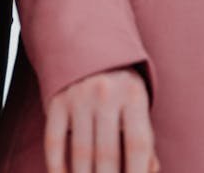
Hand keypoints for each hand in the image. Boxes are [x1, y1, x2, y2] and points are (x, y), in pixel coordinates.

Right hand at [44, 68, 158, 172]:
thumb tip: (149, 171)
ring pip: (81, 153)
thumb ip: (144, 139)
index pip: (138, 145)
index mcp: (134, 95)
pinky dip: (58, 167)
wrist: (88, 43)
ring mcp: (78, 97)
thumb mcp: (138, 103)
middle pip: (108, 154)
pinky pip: (54, 142)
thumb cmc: (120, 86)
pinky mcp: (56, 101)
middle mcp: (105, 94)